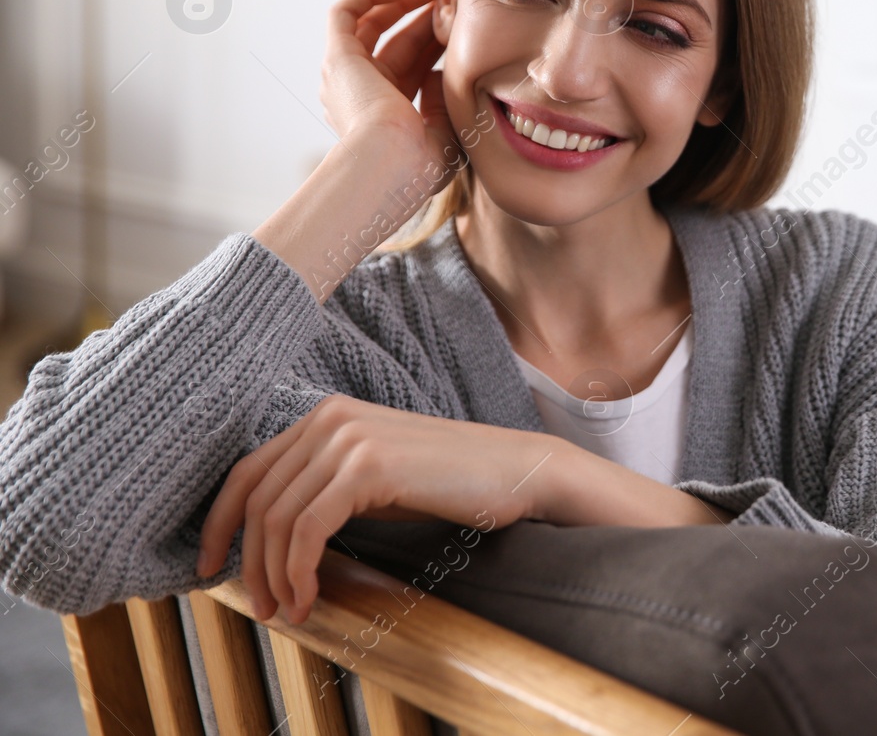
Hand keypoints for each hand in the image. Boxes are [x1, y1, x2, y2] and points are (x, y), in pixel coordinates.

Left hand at [195, 395, 562, 623]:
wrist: (516, 472)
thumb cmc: (449, 483)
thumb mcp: (374, 480)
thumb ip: (324, 489)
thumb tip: (270, 537)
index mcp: (327, 415)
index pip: (248, 470)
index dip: (219, 523)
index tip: (211, 566)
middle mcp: (330, 417)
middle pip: (256, 497)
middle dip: (247, 561)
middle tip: (262, 606)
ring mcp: (348, 437)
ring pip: (277, 518)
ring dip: (273, 576)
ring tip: (288, 609)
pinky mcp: (368, 465)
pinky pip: (307, 529)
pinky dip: (298, 571)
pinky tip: (309, 596)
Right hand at [319, 0, 456, 184]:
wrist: (390, 166)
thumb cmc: (419, 164)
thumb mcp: (445, 133)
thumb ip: (444, 104)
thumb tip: (439, 74)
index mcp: (385, 115)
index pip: (412, 67)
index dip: (437, 43)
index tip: (462, 25)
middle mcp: (360, 93)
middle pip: (396, 43)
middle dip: (425, 19)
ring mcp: (346, 75)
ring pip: (371, 25)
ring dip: (403, 2)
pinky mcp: (338, 57)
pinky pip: (345, 13)